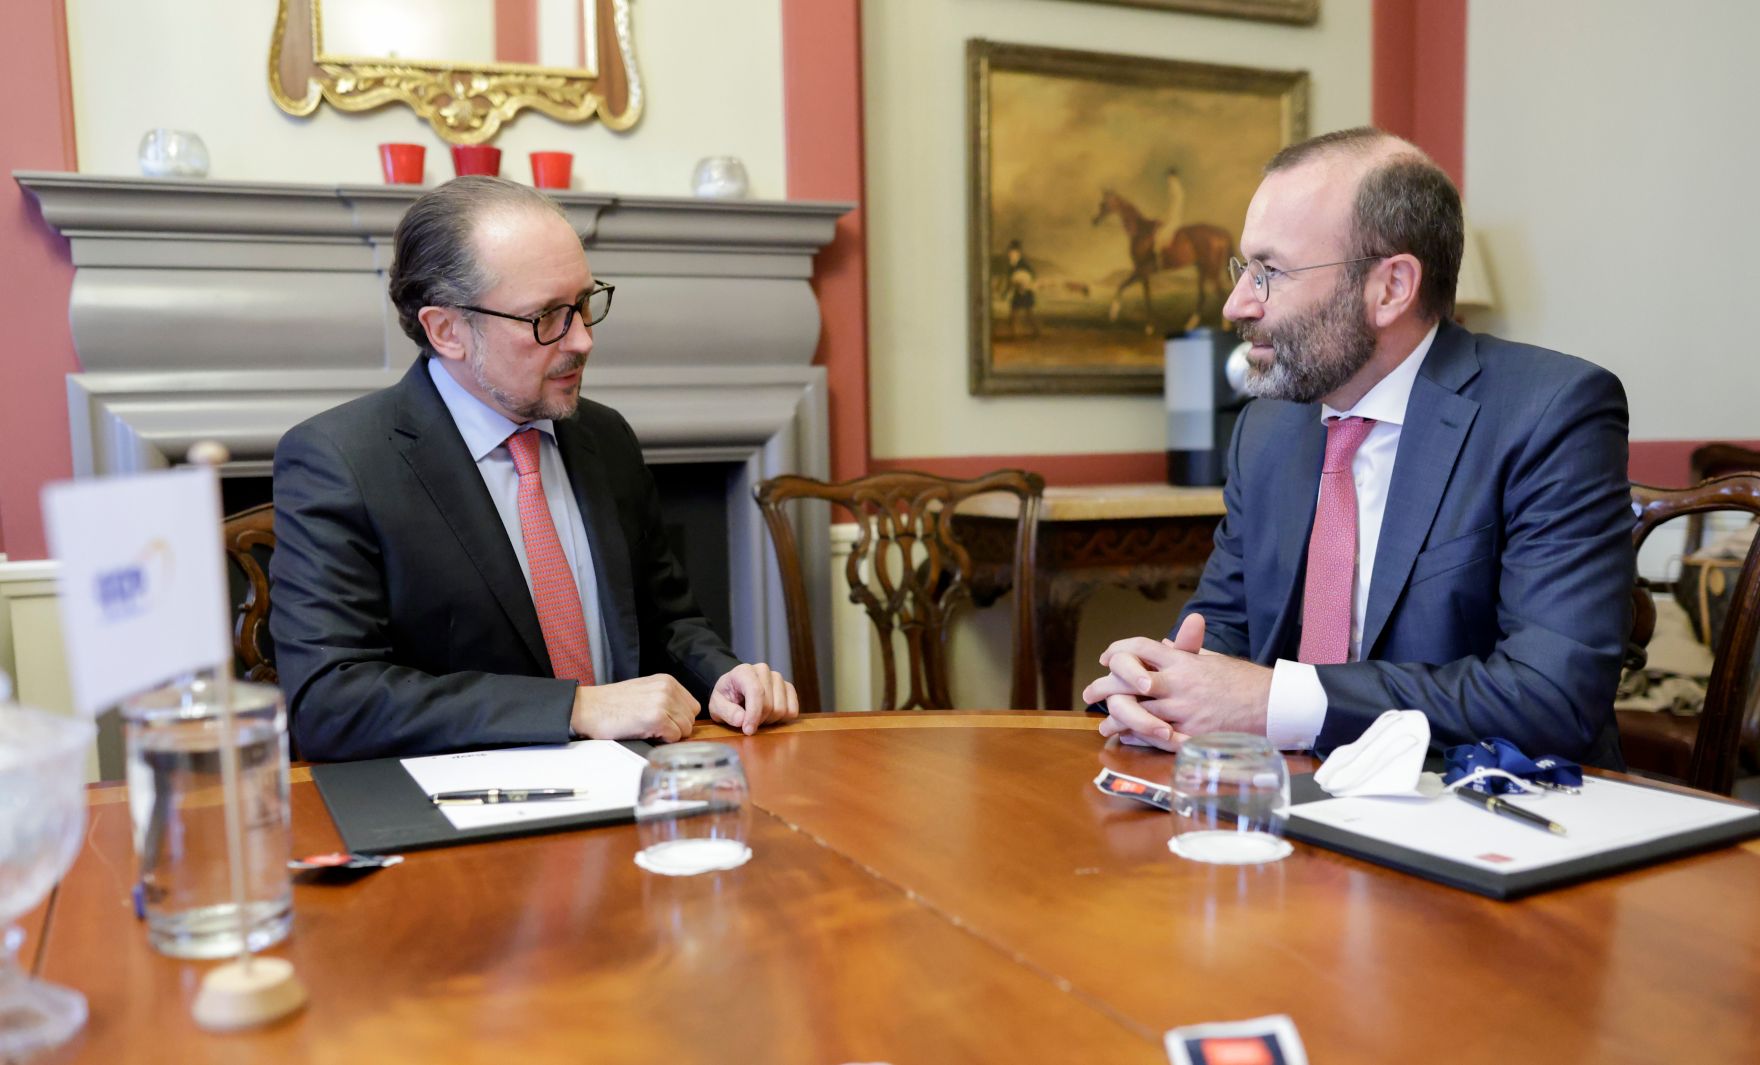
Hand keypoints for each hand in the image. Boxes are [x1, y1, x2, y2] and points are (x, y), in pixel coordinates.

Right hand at [570, 676, 699, 743]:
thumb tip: (683, 717)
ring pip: (685, 729)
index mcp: (667, 681)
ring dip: (669, 735)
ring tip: (647, 729)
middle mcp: (668, 689)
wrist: (588, 708)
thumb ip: (666, 699)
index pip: (692, 707)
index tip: (664, 722)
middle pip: (690, 719)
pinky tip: (645, 733)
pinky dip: (662, 741)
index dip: (680, 719)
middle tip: (653, 728)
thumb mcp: (645, 691)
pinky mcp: (657, 718)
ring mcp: (663, 703)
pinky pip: (674, 737)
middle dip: (676, 728)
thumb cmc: (612, 704)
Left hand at [707, 662, 800, 735]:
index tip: (748, 731)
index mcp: (744, 671)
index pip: (756, 692)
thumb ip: (726, 712)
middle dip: (759, 720)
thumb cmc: (725, 697)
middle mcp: (764, 671)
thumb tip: (741, 720)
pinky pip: (792, 711)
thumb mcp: (716, 705)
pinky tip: (768, 716)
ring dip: (769, 721)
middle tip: (747, 723)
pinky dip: (781, 719)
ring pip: (782, 709)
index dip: (753, 714)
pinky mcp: (788, 688)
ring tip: (756, 718)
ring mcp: (778, 678)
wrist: (734, 689)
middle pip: (770, 705)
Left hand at [1083, 615, 1271, 750]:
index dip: (1118, 651)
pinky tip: (1126, 737)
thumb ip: (1185, 652)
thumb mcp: (1211, 659)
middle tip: (1089, 694)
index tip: (1106, 658)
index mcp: (1183, 662)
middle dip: (1105, 687)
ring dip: (1116, 718)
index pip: (1140, 649)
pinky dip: (1138, 737)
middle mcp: (1179, 684)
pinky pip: (1157, 737)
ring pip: (1138, 713)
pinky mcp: (1193, 735)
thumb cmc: (1242, 680)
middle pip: (1129, 683)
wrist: (1272, 703)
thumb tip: (1165, 644)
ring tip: (1103, 724)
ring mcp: (1185, 711)